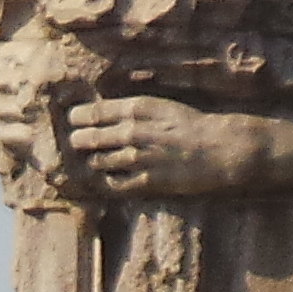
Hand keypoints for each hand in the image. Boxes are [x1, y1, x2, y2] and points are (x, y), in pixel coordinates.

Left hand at [71, 96, 292, 196]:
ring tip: (90, 161)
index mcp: (137, 109)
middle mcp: (133, 132)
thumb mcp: (161, 107)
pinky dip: (106, 182)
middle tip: (76, 142)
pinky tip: (106, 179)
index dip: (77, 117)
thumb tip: (103, 113)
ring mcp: (138, 159)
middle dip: (79, 141)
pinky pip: (114, 184)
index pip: (92, 113)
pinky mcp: (147, 181)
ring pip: (98, 162)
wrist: (220, 148)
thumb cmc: (192, 124)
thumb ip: (132, 110)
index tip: (72, 119)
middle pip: (89, 138)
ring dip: (92, 162)